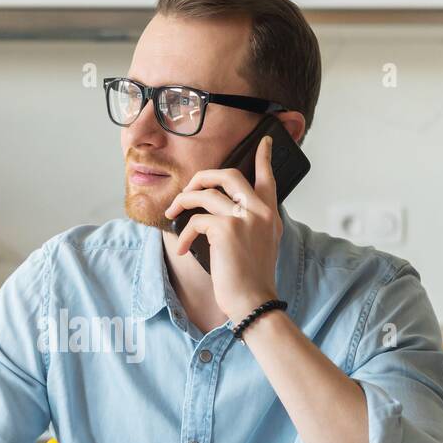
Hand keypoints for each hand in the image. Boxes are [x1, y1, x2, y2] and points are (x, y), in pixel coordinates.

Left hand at [164, 134, 281, 321]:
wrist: (253, 301)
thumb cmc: (252, 279)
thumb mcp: (261, 245)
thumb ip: (251, 223)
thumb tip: (222, 210)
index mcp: (269, 214)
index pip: (268, 177)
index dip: (263, 157)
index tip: (263, 141)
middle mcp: (260, 211)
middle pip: (228, 174)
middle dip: (202, 177)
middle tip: (188, 188)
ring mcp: (243, 218)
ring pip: (205, 193)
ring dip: (183, 202)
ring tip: (173, 214)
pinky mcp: (225, 229)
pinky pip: (195, 220)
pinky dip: (184, 234)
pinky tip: (183, 248)